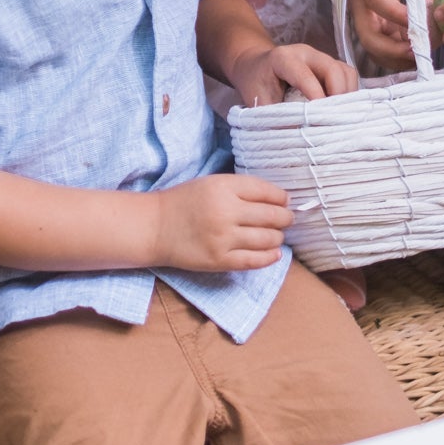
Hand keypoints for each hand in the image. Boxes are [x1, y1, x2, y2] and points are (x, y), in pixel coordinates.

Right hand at [151, 174, 291, 272]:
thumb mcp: (213, 183)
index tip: (285, 201)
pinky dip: (269, 257)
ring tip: (277, 235)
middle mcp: (226, 212)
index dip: (282, 198)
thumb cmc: (185, 202)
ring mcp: (223, 238)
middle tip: (288, 219)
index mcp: (224, 187)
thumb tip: (278, 199)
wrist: (155, 227)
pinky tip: (274, 253)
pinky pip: (254, 261)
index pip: (267, 192)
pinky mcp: (219, 260)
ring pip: (267, 239)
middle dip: (285, 218)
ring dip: (278, 237)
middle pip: (272, 216)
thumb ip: (242, 189)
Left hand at [225, 43, 358, 108]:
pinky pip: (347, 76)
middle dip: (338, 96)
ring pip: (345, 72)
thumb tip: (298, 137)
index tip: (319, 120)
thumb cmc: (254, 83)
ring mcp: (320, 57)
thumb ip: (275, 117)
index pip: (305, 75)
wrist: (254, 65)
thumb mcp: (256, 101)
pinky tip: (340, 110)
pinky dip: (348, 93)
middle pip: (333, 69)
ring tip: (340, 117)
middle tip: (334, 121)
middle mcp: (305, 53)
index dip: (315, 97)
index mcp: (283, 59)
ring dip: (347, 95)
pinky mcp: (329, 65)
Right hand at [348, 0, 419, 67]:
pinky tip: (417, 48)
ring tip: (424, 51)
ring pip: (375, 50)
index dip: (400, 16)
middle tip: (423, 50)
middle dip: (398, 51)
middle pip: (371, 39)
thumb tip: (435, 12)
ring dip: (400, 57)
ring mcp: (363, 21)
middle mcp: (360, 6)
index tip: (423, 24)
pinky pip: (381, 49)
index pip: (380, 3)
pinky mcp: (370, 28)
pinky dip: (399, 54)